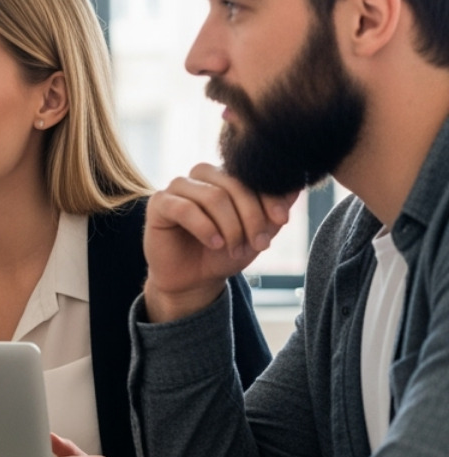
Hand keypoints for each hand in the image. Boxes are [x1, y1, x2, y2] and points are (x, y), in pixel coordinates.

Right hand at [143, 164, 297, 322]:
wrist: (195, 280)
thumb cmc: (225, 253)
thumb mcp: (257, 233)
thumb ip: (273, 211)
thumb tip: (297, 187)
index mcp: (226, 176)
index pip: (251, 176)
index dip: (269, 196)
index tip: (282, 220)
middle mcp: (201, 176)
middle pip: (233, 184)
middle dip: (251, 216)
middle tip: (259, 244)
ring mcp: (178, 187)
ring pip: (212, 196)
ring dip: (230, 226)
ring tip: (233, 248)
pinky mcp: (159, 204)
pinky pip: (185, 208)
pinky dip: (204, 227)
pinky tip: (215, 243)